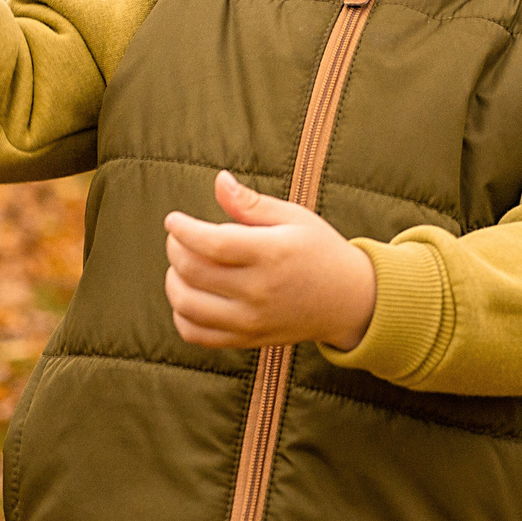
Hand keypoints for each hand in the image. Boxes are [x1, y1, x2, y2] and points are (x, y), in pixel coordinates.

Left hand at [164, 171, 376, 351]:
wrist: (348, 301)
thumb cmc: (319, 251)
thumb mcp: (293, 217)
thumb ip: (251, 203)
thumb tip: (219, 180)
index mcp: (272, 254)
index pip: (212, 243)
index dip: (183, 230)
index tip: (173, 219)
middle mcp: (259, 291)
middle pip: (193, 272)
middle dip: (175, 249)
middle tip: (178, 237)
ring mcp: (251, 320)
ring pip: (187, 306)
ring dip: (173, 281)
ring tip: (182, 265)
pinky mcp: (247, 340)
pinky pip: (196, 334)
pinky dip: (181, 315)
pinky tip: (190, 295)